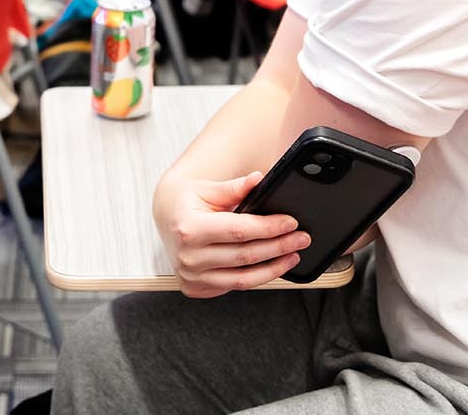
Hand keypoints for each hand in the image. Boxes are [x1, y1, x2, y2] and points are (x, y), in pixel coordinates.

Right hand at [154, 172, 310, 297]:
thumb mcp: (208, 189)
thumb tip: (259, 179)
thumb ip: (234, 187)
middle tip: (301, 238)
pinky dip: (256, 277)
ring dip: (273, 268)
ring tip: (293, 256)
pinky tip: (271, 266)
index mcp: (189, 229)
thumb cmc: (188, 202)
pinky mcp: (196, 288)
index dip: (269, 227)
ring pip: (243, 279)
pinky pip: (233, 286)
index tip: (291, 222)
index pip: (239, 231)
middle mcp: (188, 256)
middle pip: (245, 256)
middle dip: (279, 247)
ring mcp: (191, 276)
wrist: (166, 219)